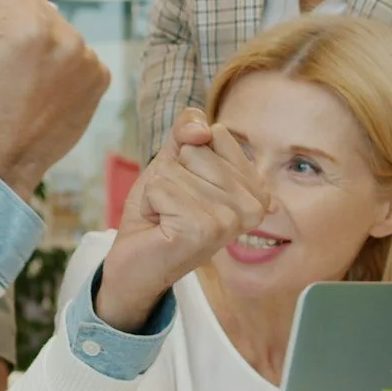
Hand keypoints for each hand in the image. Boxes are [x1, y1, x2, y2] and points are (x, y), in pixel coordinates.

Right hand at [0, 0, 110, 199]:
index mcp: (30, 24)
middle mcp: (67, 37)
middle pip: (38, 5)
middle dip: (20, 25)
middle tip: (5, 66)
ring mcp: (88, 59)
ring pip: (59, 28)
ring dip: (43, 45)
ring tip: (25, 81)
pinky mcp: (100, 79)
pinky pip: (77, 53)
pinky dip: (62, 66)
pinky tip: (44, 89)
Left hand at [96, 109, 269, 329]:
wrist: (135, 260)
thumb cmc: (160, 211)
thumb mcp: (174, 159)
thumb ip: (189, 129)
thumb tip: (201, 130)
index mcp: (256, 189)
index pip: (217, 134)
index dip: (188, 155)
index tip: (188, 188)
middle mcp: (252, 207)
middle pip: (196, 150)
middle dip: (172, 174)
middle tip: (173, 206)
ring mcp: (229, 221)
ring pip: (176, 168)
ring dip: (159, 191)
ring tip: (167, 218)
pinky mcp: (201, 230)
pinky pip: (161, 188)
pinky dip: (150, 204)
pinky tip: (160, 226)